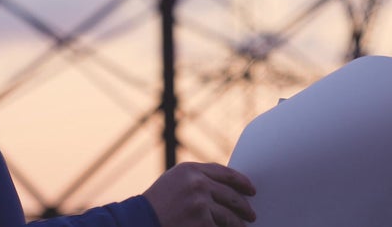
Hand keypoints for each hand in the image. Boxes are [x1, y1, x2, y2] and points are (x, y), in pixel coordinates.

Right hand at [141, 162, 256, 226]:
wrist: (140, 220)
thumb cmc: (156, 204)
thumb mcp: (173, 182)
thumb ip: (196, 180)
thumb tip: (225, 188)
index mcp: (190, 169)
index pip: (224, 172)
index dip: (241, 181)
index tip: (250, 189)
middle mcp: (197, 183)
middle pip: (231, 194)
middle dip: (243, 206)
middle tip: (251, 214)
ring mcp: (200, 203)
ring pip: (228, 215)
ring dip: (237, 223)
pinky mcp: (201, 221)